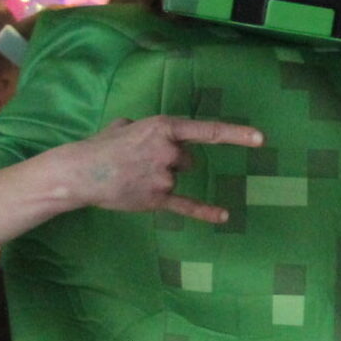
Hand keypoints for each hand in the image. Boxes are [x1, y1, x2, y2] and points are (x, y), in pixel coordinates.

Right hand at [55, 115, 263, 223]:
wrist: (78, 173)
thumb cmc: (100, 146)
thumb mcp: (125, 124)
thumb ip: (143, 127)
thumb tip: (140, 130)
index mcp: (164, 127)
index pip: (208, 131)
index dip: (237, 135)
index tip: (261, 139)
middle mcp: (169, 151)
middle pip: (188, 159)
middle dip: (170, 161)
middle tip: (139, 162)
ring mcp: (165, 176)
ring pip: (177, 178)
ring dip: (161, 178)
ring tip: (132, 176)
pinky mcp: (158, 199)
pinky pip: (187, 205)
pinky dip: (205, 211)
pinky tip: (223, 216)